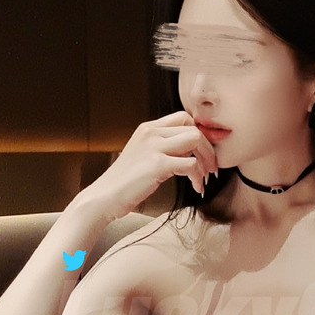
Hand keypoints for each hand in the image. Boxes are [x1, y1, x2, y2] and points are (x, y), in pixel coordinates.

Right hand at [80, 109, 217, 222]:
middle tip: (210, 167)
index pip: (183, 117)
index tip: (204, 152)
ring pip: (196, 140)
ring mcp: (154, 147)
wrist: (104, 197)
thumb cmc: (125, 182)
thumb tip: (189, 152)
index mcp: (148, 129)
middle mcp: (151, 133)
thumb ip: (163, 148)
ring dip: (207, 160)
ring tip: (205, 177)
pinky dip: (198, 177)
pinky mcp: (157, 164)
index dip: (199, 133)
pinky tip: (196, 187)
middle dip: (208, 148)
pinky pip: (191, 164)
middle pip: (194, 128)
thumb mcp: (142, 155)